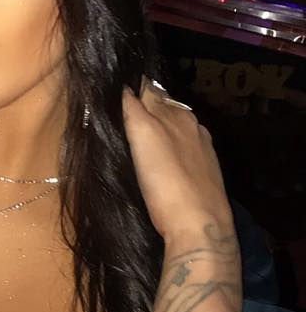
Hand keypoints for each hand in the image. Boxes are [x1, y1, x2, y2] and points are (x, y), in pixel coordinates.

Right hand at [122, 80, 232, 240]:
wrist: (198, 225)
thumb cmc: (167, 182)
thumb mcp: (144, 136)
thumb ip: (133, 107)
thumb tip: (123, 85)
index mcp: (176, 113)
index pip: (149, 89)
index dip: (129, 88)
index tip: (109, 91)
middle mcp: (191, 125)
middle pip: (162, 105)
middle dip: (141, 104)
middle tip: (116, 111)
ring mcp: (200, 148)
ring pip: (172, 126)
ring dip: (154, 125)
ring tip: (134, 134)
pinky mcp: (203, 171)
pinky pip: (181, 147)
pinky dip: (166, 146)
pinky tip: (158, 158)